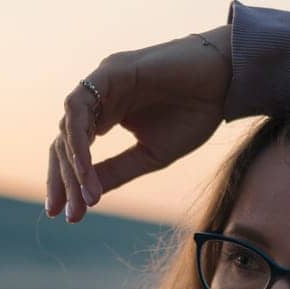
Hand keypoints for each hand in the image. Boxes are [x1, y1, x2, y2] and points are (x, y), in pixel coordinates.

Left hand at [46, 24, 232, 222]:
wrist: (224, 80)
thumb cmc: (194, 114)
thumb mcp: (150, 154)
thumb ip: (117, 171)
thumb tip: (87, 196)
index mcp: (107, 115)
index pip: (74, 152)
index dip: (68, 184)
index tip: (70, 217)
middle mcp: (98, 99)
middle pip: (64, 143)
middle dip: (65, 182)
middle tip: (71, 216)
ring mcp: (101, 83)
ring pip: (67, 128)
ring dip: (71, 166)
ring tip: (84, 199)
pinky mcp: (108, 71)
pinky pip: (78, 108)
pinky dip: (78, 140)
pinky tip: (84, 168)